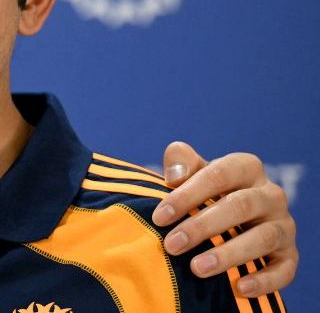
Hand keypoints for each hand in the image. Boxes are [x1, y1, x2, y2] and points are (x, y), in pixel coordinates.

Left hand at [152, 141, 295, 297]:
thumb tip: (175, 175)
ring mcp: (283, 225)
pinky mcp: (289, 255)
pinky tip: (240, 288)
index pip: (219, 175)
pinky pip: (284, 269)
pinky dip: (265, 280)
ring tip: (196, 269)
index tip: (159, 217)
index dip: (188, 195)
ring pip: (262, 238)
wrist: (231, 219)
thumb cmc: (206, 191)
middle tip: (172, 245)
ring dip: (228, 254)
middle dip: (202, 226)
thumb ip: (181, 161)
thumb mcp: (194, 171)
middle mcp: (271, 195)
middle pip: (240, 206)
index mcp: (247, 168)